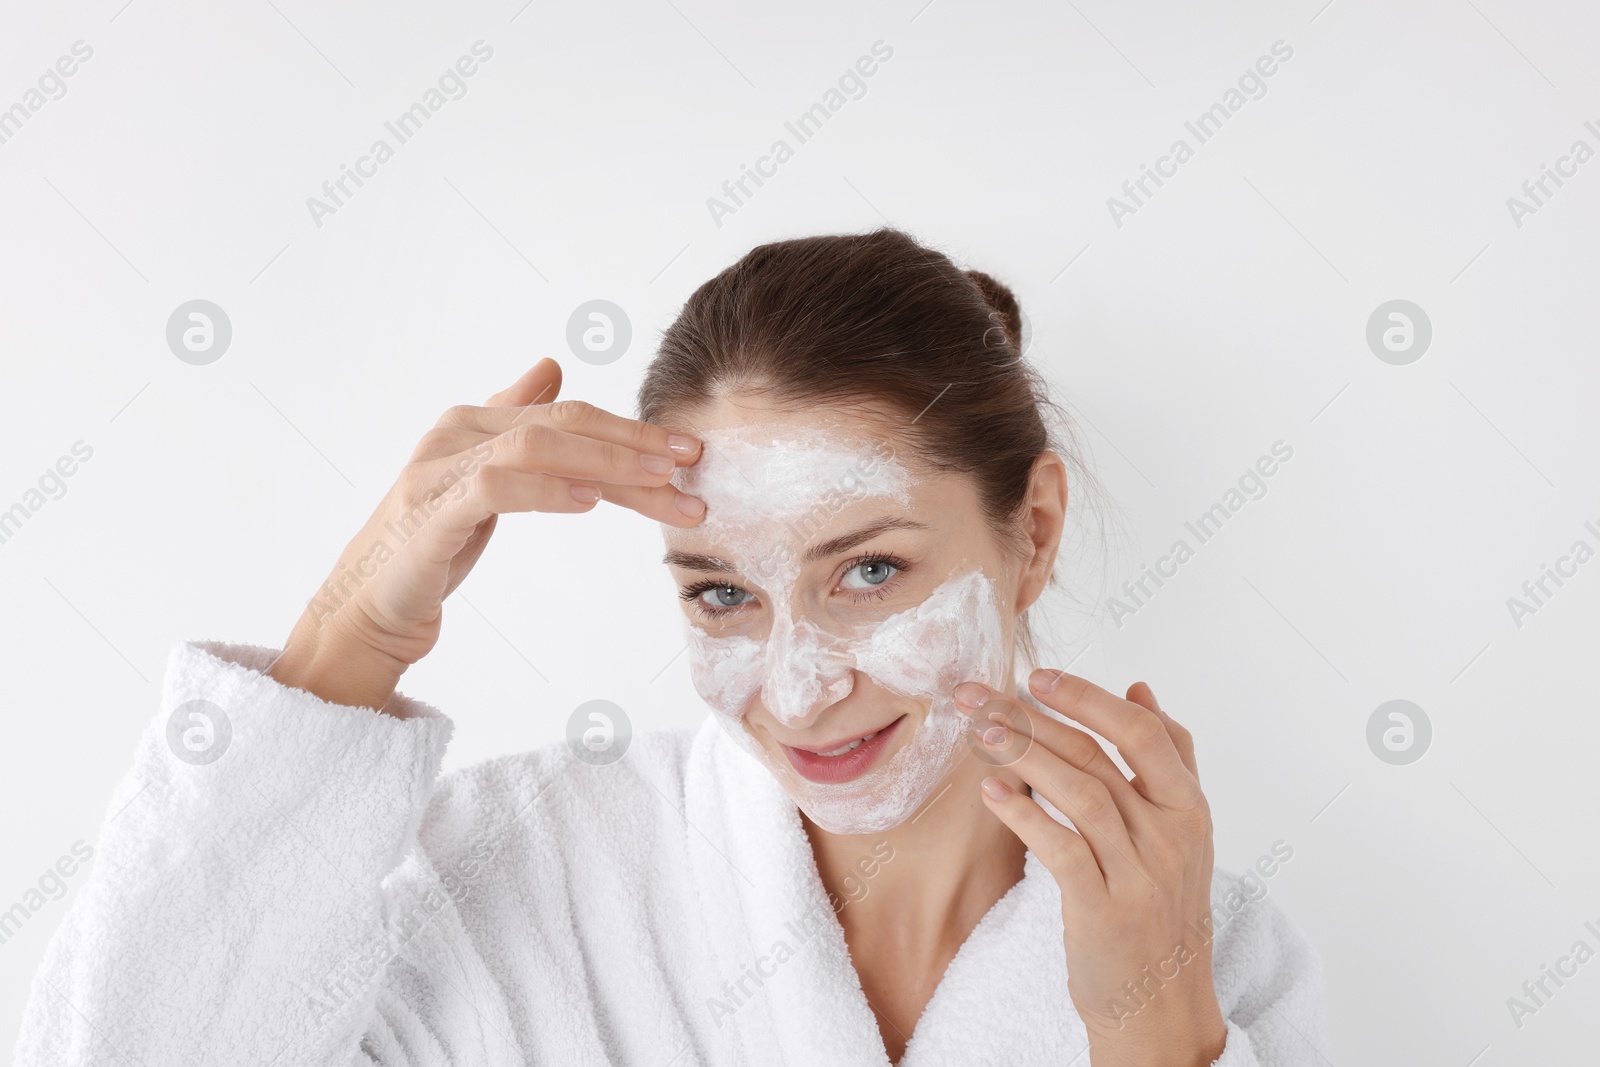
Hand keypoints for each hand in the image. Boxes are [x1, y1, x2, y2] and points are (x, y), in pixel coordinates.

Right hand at [270, 358, 705, 710]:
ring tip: (659, 485)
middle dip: (634, 444)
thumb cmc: (429, 546)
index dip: (631, 431)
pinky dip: (545, 490)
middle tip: (691, 465)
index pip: (569, 416)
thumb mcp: (482, 481)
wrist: (363, 613)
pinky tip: (589, 503)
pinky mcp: (429, 517)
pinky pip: (495, 488)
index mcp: (474, 422)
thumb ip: (515, 425)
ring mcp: (437, 473)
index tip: (689, 453)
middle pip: (562, 424)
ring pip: (536, 447)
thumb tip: (552, 367)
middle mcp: (454, 435)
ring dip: (606, 465)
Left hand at [954, 671, 1226, 1066]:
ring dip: (1023, 755)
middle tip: (979, 694)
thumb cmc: (1162, 909)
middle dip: (1033, 716)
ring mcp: (1140, 874)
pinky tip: (990, 791)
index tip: (1038, 675)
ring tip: (978, 731)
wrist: (1161, 1005)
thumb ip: (1169, 757)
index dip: (1089, 698)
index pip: (1144, 732)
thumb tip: (1140, 686)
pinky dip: (1024, 815)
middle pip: (1098, 756)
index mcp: (1190, 808)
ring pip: (1079, 794)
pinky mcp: (1104, 911)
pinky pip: (1061, 849)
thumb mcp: (1182, 831)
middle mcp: (1171, 836)